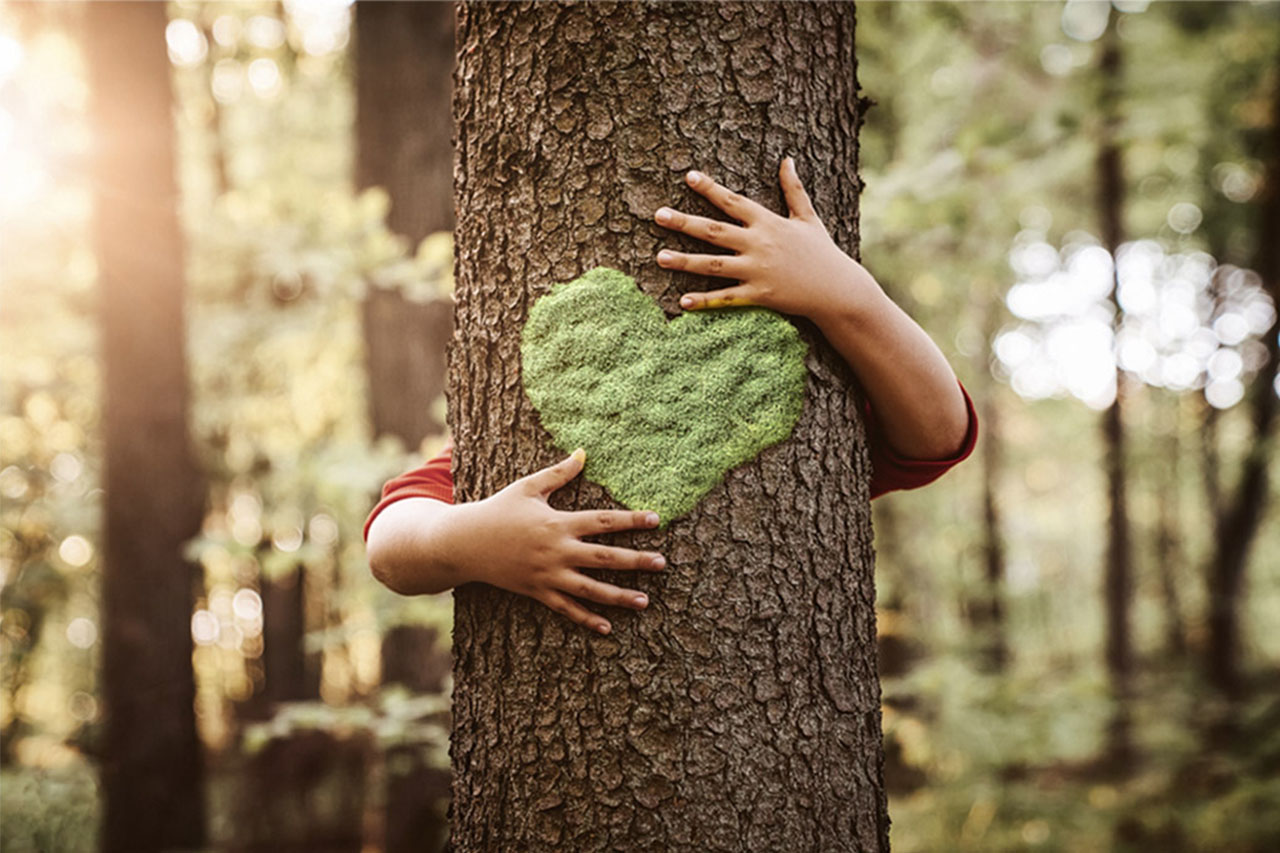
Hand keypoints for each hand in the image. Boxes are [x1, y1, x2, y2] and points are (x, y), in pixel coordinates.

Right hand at [451, 449, 665, 634]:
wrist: (464, 543)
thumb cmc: (497, 510)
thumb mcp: (527, 488)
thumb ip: (559, 473)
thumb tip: (583, 453)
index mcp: (558, 523)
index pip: (603, 521)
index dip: (631, 520)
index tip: (656, 520)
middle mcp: (556, 551)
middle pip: (604, 557)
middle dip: (635, 560)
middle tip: (662, 563)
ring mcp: (547, 575)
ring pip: (590, 589)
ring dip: (619, 596)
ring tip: (645, 601)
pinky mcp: (536, 592)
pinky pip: (565, 609)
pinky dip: (586, 619)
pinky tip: (607, 627)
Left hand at [653, 157, 877, 325]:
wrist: (838, 290)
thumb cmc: (822, 252)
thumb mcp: (808, 217)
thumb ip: (794, 189)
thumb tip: (787, 159)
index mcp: (768, 223)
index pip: (733, 202)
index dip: (710, 189)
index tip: (688, 176)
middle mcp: (759, 244)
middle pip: (714, 231)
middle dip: (684, 222)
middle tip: (658, 215)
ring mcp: (757, 271)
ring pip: (714, 265)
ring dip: (685, 261)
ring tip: (659, 257)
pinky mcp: (759, 295)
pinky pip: (727, 298)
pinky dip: (705, 300)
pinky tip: (683, 301)